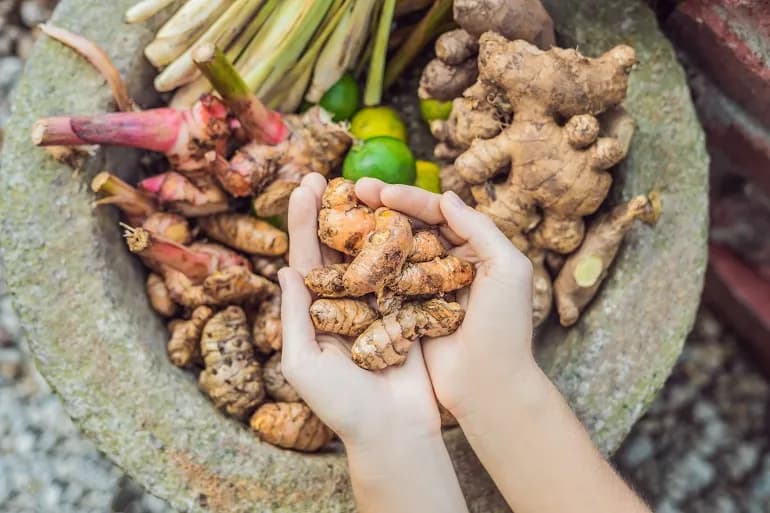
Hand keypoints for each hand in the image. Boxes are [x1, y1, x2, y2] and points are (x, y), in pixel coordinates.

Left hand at [278, 173, 441, 449]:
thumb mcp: (304, 363)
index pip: (307, 257)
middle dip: (336, 210)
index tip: (306, 185)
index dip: (305, 220)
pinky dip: (405, 246)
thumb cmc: (342, 406)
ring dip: (371, 220)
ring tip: (369, 187)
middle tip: (334, 174)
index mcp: (315, 312)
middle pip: (339, 247)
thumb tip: (286, 267)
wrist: (394, 432)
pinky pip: (406, 274)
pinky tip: (406, 218)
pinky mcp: (409, 312)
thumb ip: (294, 316)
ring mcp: (378, 305)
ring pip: (374, 255)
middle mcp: (345, 303)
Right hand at [355, 178, 536, 420]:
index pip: (438, 213)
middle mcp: (450, 264)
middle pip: (412, 226)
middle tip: (351, 191)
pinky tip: (342, 255)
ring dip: (370, 232)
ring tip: (341, 215)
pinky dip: (367, 267)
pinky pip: (385, 282)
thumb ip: (480, 229)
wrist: (490, 385)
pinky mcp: (409, 311)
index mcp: (476, 249)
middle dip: (382, 207)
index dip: (408, 198)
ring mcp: (427, 288)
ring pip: (395, 251)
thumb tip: (446, 196)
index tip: (378, 191)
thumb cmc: (506, 328)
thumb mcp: (508, 269)